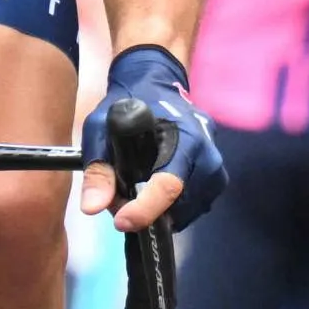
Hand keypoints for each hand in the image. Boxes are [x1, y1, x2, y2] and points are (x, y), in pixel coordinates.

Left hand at [81, 44, 222, 229]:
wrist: (158, 86)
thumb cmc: (129, 104)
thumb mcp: (101, 128)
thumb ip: (98, 168)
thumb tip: (92, 208)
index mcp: (186, 138)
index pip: (170, 185)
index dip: (145, 209)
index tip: (121, 222)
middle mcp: (209, 157)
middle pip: (177, 205)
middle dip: (145, 211)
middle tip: (117, 196)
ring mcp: (217, 171)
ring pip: (183, 212)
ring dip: (156, 211)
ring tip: (133, 188)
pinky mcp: (216, 181)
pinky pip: (191, 208)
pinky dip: (169, 207)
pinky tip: (152, 189)